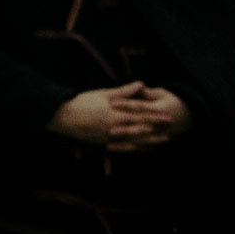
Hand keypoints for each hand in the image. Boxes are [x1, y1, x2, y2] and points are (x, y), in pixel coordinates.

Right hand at [51, 85, 181, 150]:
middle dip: (157, 130)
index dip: (155, 116)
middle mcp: (115, 127)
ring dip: (150, 142)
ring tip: (163, 142)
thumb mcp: (102, 94)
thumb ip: (123, 92)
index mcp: (115, 113)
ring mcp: (110, 138)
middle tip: (172, 131)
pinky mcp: (105, 144)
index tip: (168, 116)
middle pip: (141, 130)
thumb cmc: (81, 102)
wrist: (62, 117)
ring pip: (135, 141)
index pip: (140, 115)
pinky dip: (136, 149)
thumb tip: (140, 84)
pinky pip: (124, 148)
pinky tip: (145, 149)